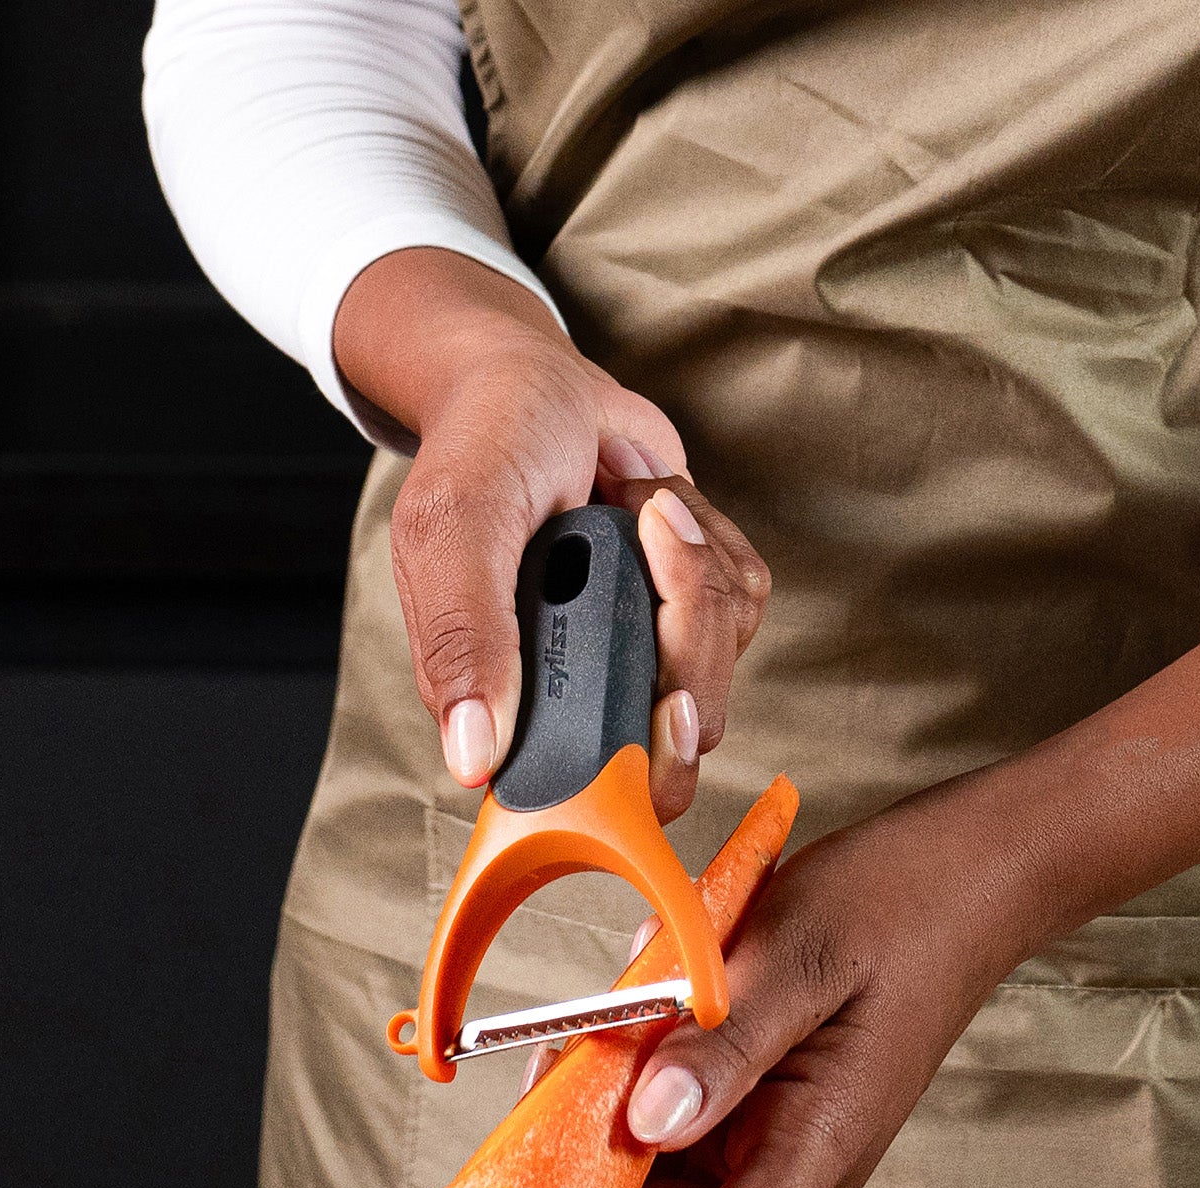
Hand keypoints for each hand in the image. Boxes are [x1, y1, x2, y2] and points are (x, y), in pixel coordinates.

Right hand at [333, 249, 768, 820]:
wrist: (531, 382)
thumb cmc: (482, 449)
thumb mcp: (455, 528)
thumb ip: (462, 638)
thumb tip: (470, 759)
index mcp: (517, 706)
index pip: (602, 793)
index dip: (650, 768)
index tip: (670, 707)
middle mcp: (586, 695)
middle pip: (683, 732)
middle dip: (687, 633)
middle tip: (652, 531)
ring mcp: (647, 655)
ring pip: (721, 659)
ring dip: (694, 564)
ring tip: (631, 501)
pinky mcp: (697, 610)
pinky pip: (743, 599)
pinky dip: (713, 541)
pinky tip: (656, 503)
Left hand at [519, 778, 1048, 1187]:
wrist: (967, 877)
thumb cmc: (898, 908)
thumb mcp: (796, 957)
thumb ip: (723, 1047)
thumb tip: (647, 1125)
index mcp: (817, 1150)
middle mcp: (792, 1167)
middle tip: (524, 1121)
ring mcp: (773, 1141)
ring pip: (654, 1177)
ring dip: (597, 1128)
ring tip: (573, 1048)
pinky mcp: (756, 1108)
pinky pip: (668, 1123)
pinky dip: (626, 1083)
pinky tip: (622, 1015)